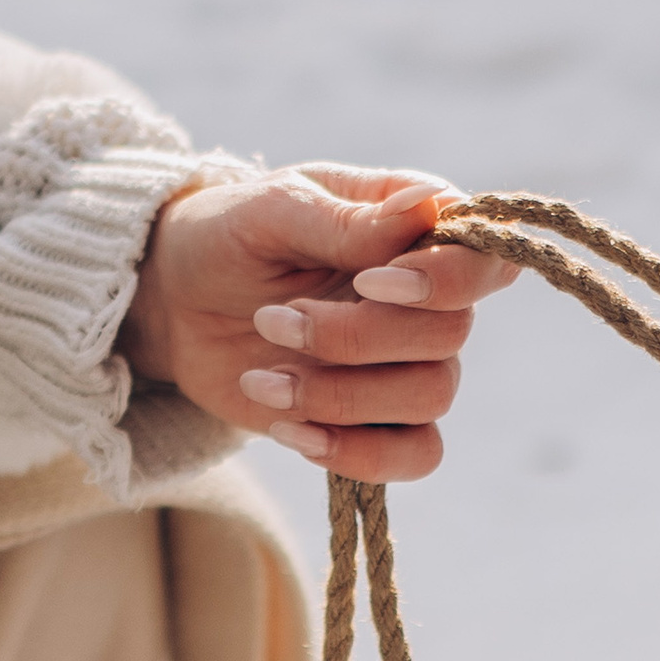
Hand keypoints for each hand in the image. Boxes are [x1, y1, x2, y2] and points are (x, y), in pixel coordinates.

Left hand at [119, 163, 517, 480]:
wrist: (177, 306)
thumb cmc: (227, 237)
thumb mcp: (270, 212)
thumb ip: (347, 219)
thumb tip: (427, 205)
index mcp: (417, 230)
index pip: (482, 259)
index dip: (443, 281)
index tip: (366, 283)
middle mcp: (428, 298)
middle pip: (450, 334)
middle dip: (357, 338)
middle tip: (272, 319)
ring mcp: (406, 362)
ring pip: (432, 397)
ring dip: (341, 395)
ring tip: (262, 379)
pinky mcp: (378, 418)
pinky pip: (416, 455)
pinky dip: (357, 453)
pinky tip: (292, 431)